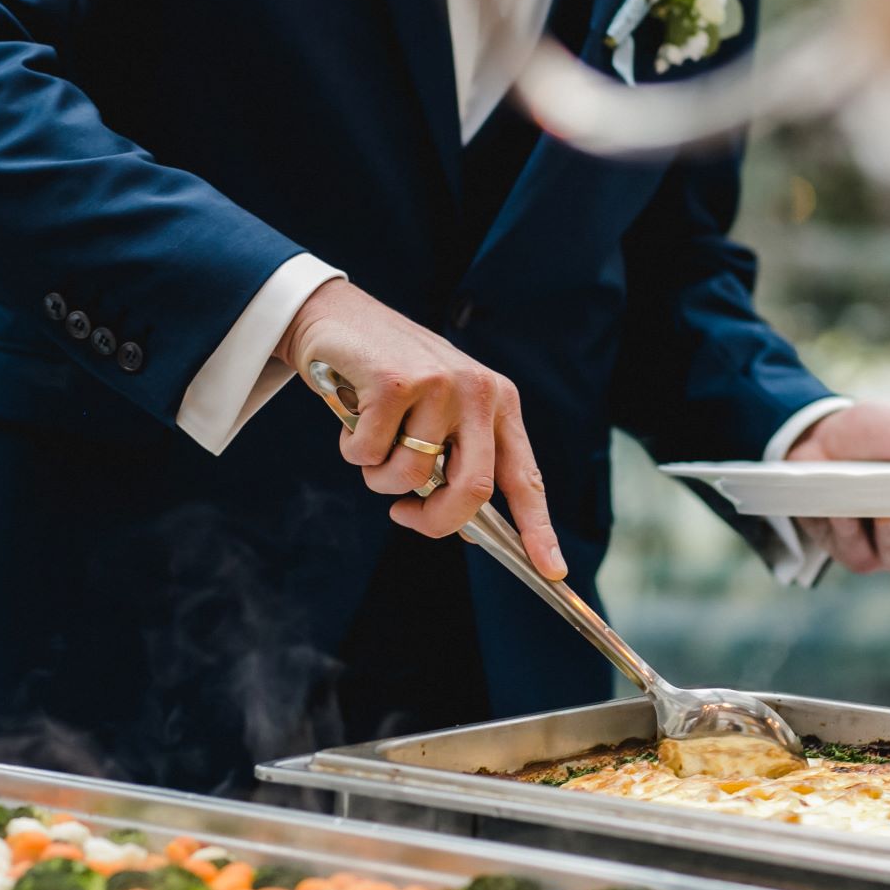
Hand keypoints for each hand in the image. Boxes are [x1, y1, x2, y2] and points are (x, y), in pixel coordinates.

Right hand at [277, 280, 566, 579]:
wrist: (336, 317)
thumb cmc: (388, 377)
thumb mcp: (438, 413)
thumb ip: (457, 459)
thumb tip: (465, 528)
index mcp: (499, 402)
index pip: (525, 476)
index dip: (539, 528)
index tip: (553, 571)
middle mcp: (479, 391)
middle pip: (473, 489)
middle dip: (436, 520)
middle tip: (404, 517)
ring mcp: (439, 384)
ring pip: (412, 477)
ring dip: (380, 477)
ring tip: (371, 441)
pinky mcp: (396, 382)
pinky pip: (370, 455)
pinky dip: (353, 450)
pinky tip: (353, 416)